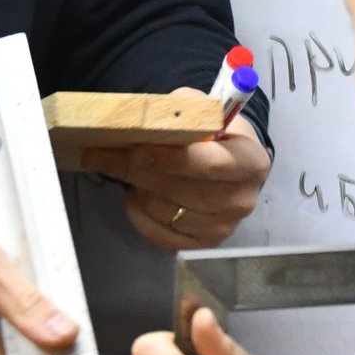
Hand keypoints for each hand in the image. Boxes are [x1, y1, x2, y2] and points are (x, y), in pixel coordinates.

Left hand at [81, 89, 271, 250]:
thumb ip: (183, 109)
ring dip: (139, 189)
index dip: (169, 158)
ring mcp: (224, 227)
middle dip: (138, 171)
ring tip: (135, 171)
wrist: (230, 164)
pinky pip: (158, 234)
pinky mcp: (204, 245)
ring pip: (164, 211)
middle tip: (103, 155)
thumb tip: (149, 117)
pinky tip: (137, 195)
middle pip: (181, 190)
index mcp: (251, 161)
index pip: (208, 163)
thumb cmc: (214, 133)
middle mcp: (242, 199)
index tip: (135, 150)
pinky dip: (139, 213)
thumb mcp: (205, 109)